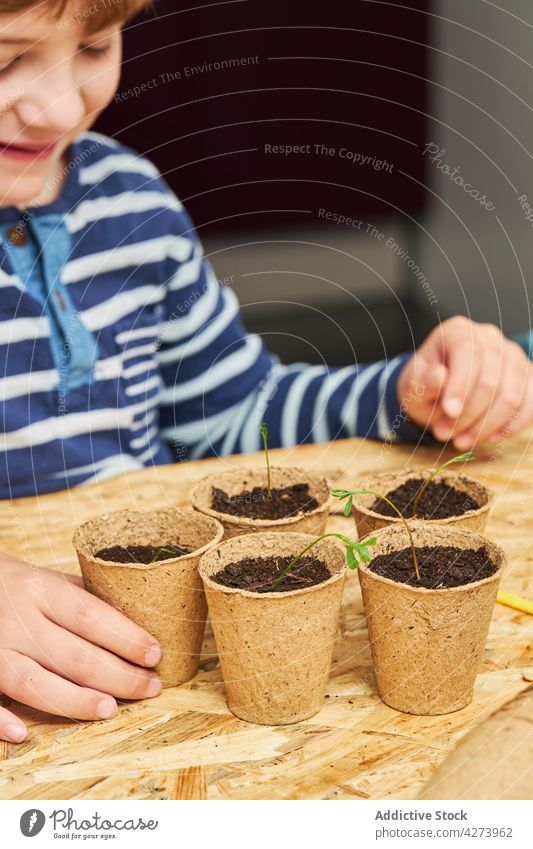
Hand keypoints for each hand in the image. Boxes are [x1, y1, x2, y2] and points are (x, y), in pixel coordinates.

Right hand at [0, 554, 162, 743]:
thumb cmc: (24, 587)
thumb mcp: (53, 581)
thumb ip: (87, 601)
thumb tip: (142, 624)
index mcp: (42, 590)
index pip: (90, 616)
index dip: (126, 638)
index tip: (155, 654)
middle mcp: (18, 620)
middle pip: (72, 655)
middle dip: (118, 675)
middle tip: (151, 686)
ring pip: (34, 683)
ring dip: (75, 700)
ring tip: (111, 709)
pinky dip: (1, 721)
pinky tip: (24, 734)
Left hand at [397, 317, 532, 447]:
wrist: (439, 393)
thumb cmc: (425, 385)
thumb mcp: (413, 386)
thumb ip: (423, 383)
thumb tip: (438, 377)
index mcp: (457, 331)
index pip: (468, 352)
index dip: (461, 385)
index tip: (449, 411)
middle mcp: (489, 338)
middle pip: (491, 379)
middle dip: (468, 413)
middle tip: (444, 433)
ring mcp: (512, 357)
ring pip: (511, 396)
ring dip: (486, 426)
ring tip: (460, 440)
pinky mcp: (526, 378)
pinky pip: (529, 406)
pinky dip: (509, 427)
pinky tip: (487, 438)